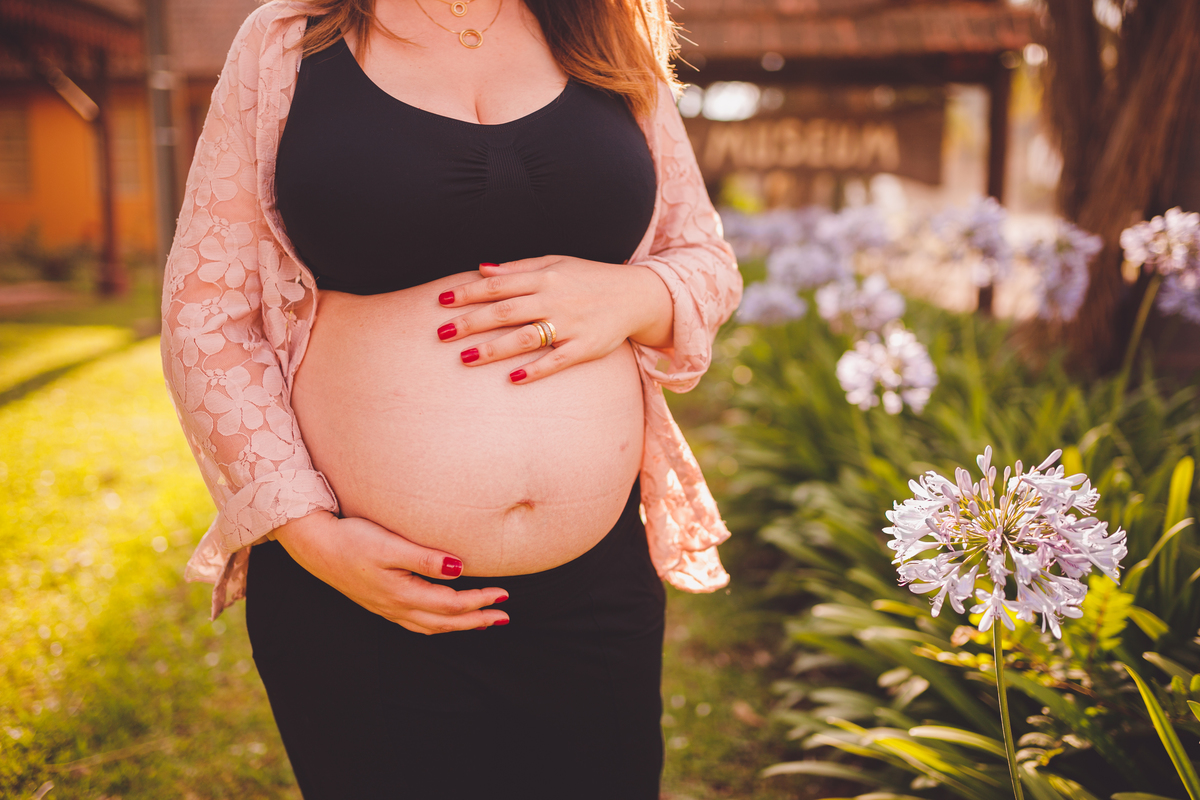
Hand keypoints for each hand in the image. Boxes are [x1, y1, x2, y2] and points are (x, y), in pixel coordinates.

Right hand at [272, 511, 509, 634]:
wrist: (314, 545)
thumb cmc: (352, 539)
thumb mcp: (391, 546)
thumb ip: (426, 559)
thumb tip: (460, 568)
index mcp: (402, 594)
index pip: (451, 604)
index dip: (479, 601)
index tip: (504, 595)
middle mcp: (395, 607)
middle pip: (445, 621)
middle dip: (476, 619)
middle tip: (503, 616)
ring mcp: (386, 608)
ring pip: (430, 625)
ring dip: (458, 625)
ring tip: (482, 622)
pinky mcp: (379, 603)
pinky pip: (415, 623)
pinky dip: (436, 624)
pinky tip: (441, 618)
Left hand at [435, 257, 672, 383]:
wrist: (636, 295)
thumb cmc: (590, 277)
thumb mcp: (556, 263)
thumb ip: (518, 268)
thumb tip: (480, 269)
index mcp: (544, 277)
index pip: (498, 286)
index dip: (468, 293)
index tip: (442, 301)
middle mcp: (554, 299)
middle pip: (505, 312)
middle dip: (471, 323)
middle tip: (441, 334)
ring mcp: (570, 325)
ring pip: (525, 338)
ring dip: (493, 349)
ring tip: (465, 358)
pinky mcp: (586, 348)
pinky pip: (557, 361)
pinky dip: (535, 370)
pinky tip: (513, 379)